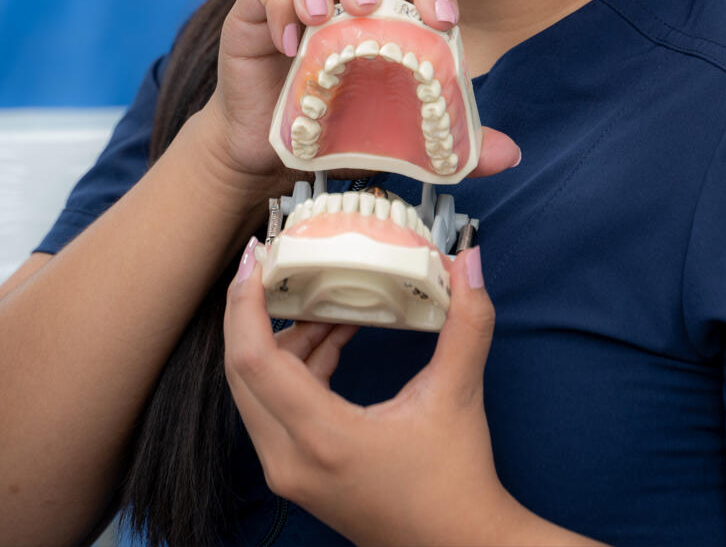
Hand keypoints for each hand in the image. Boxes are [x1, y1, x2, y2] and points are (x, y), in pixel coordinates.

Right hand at [201, 0, 519, 186]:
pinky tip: (288, 43)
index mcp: (384, 2)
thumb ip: (450, 142)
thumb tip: (511, 155)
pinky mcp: (253, 6)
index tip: (442, 21)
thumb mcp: (400, 137)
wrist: (274, 155)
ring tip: (321, 16)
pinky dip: (278, 1)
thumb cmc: (342, 131)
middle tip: (366, 5)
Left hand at [224, 245, 518, 546]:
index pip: (254, 361)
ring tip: (323, 303)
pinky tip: (333, 339)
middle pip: (242, 373)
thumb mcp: (459, 394)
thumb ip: (467, 322)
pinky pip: (274, 409)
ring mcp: (290, 474)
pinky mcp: (298, 477)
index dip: (245, 304)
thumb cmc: (456, 481)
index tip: (255, 257)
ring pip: (255, 392)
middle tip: (273, 266)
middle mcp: (290, 461)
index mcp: (322, 439)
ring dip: (280, 341)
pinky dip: (293, 369)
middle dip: (253, 313)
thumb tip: (469, 260)